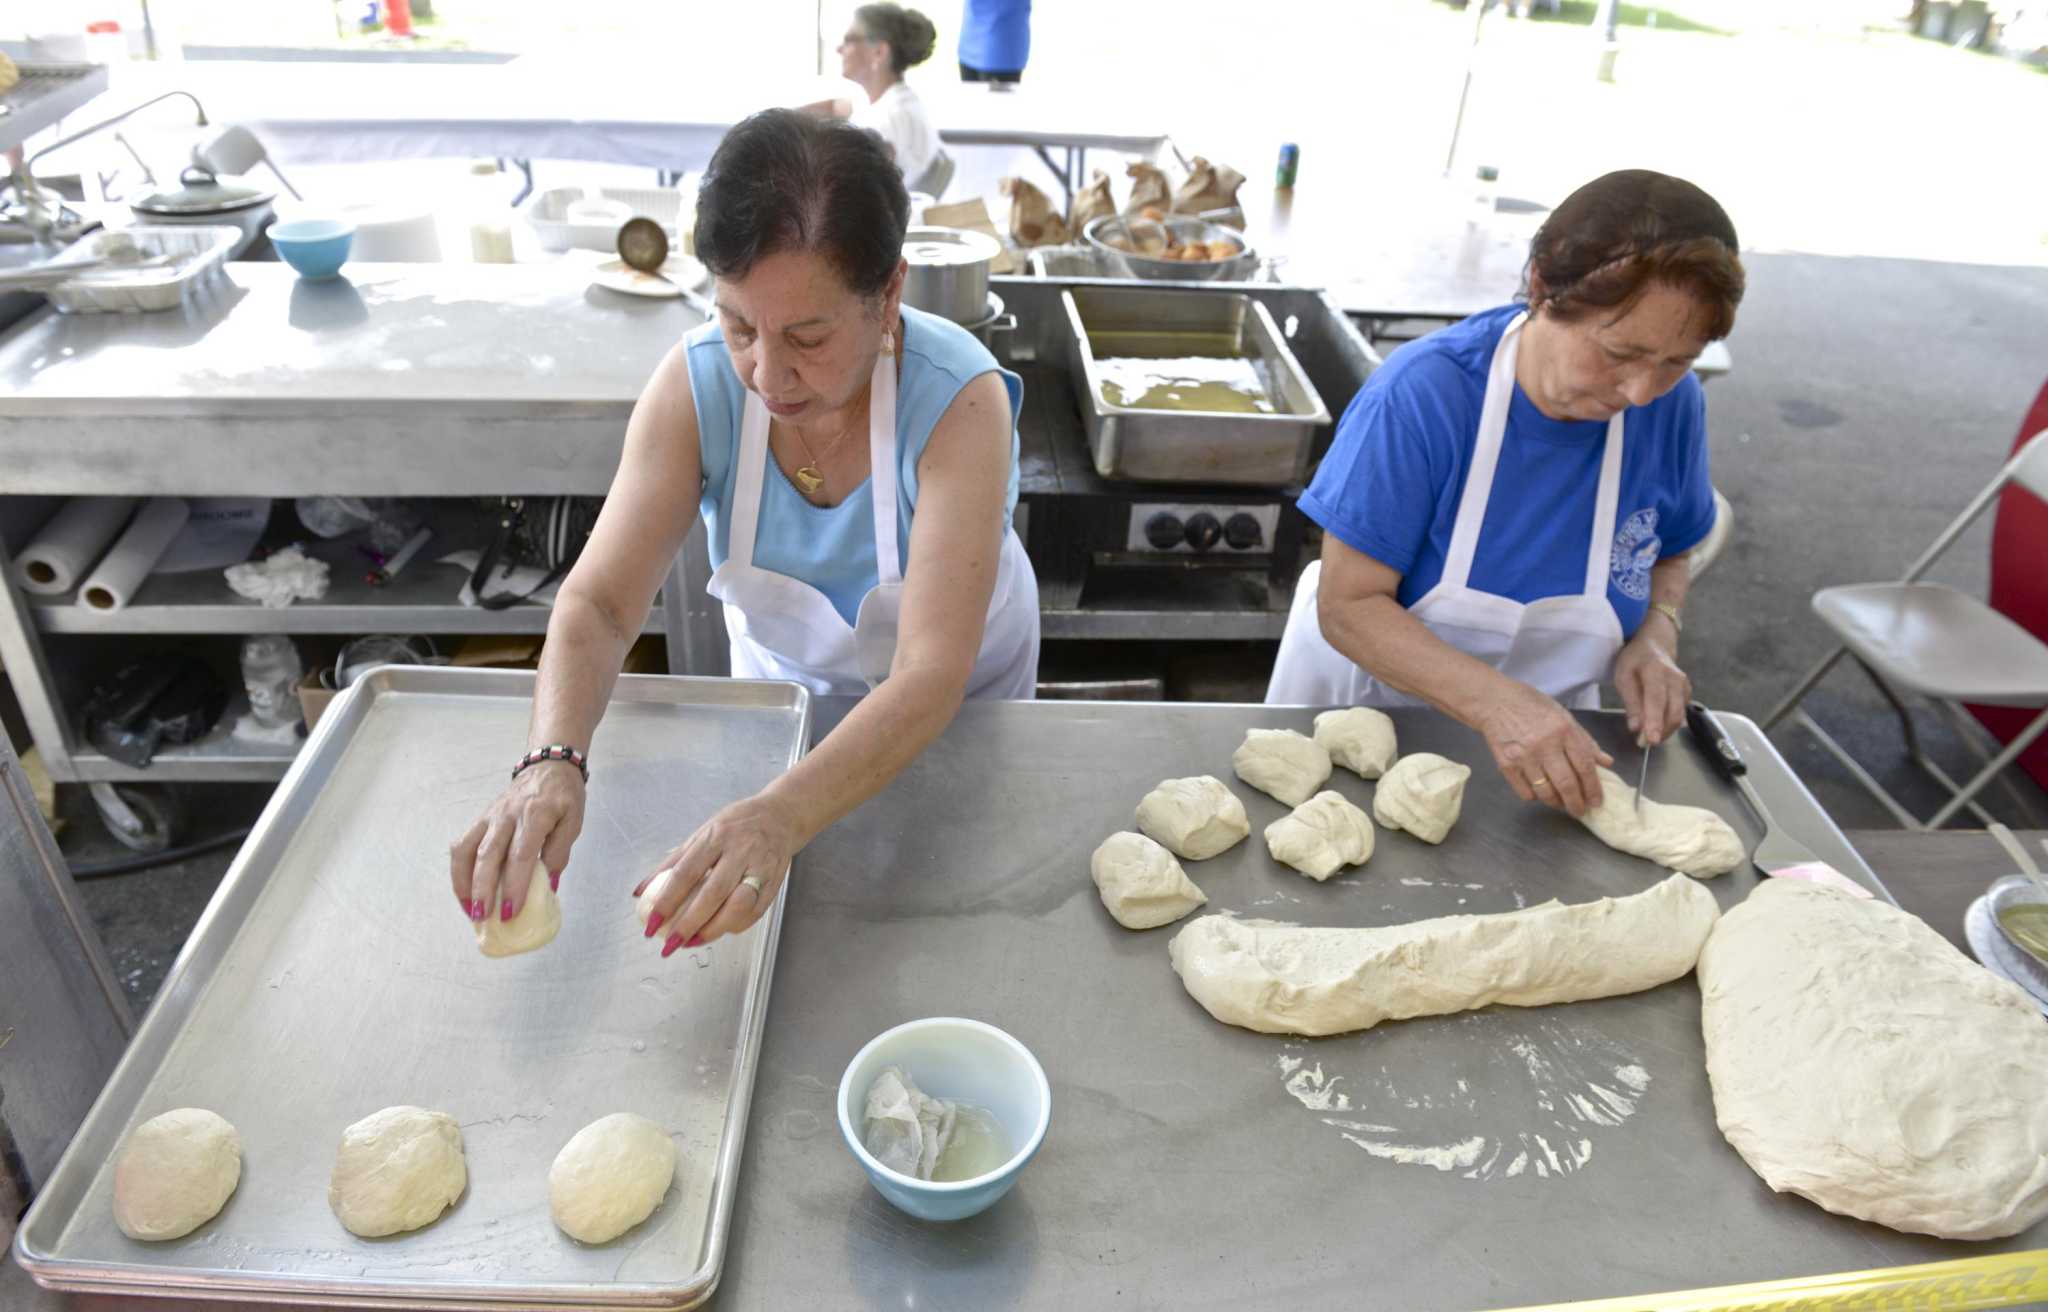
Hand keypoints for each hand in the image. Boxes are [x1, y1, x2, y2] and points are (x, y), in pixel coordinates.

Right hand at [449, 760, 584, 924]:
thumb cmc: (564, 797)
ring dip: (464, 883)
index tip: (510, 912)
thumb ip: (560, 852)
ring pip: (466, 851)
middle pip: (488, 856)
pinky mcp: (480, 819)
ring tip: (470, 910)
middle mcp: (507, 816)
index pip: (521, 856)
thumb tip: (547, 886)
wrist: (548, 765)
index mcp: (535, 816)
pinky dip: (459, 871)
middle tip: (484, 918)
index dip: (514, 886)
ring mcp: (489, 817)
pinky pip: (462, 845)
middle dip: (483, 890)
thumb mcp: (573, 822)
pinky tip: (465, 891)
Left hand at [633, 792, 799, 956]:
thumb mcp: (702, 832)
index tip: (651, 924)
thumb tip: (639, 892)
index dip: (666, 902)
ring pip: (738, 906)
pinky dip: (735, 926)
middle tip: (671, 943)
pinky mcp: (775, 882)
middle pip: (712, 894)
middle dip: (689, 924)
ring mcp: (760, 867)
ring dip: (714, 929)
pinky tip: (719, 931)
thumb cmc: (737, 825)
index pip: (686, 873)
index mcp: (715, 836)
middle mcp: (739, 851)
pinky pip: (755, 912)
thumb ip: (672, 861)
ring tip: (694, 941)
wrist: (781, 816)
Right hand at [1476, 680, 1613, 816]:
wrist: (1494, 702)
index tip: (1597, 801)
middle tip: (1580, 811)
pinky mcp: (1506, 765)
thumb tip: (1606, 762)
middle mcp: (1545, 745)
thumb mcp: (1563, 716)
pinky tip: (1539, 792)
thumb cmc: (1532, 706)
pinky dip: (1534, 797)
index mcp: (1564, 730)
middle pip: (1566, 784)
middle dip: (1576, 803)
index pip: (1584, 766)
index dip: (1593, 788)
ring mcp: (1524, 756)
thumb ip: (1585, 740)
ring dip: (1556, 803)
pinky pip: (1525, 791)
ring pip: (1545, 792)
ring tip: (1561, 804)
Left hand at [1613, 622, 1691, 747]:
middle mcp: (1676, 679)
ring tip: (1646, 737)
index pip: (1657, 699)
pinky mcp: (1687, 693)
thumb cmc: (1634, 661)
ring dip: (1664, 730)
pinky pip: (1680, 713)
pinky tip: (1656, 726)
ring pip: (1679, 716)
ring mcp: (1685, 686)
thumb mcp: (1623, 676)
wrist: (1654, 646)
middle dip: (1660, 731)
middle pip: (1673, 711)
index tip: (1651, 739)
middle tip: (1642, 743)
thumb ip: (1630, 702)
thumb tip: (1635, 727)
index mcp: (1656, 670)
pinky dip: (1668, 724)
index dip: (1654, 721)